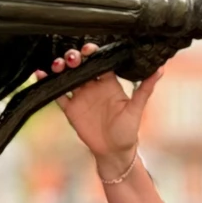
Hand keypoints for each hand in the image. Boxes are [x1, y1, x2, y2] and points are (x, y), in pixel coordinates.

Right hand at [34, 43, 162, 176]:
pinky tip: (40, 74)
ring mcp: (80, 96)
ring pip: (67, 76)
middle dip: (74, 57)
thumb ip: (145, 89)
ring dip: (61, 67)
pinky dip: (48, 83)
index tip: (88, 49)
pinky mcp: (70, 108)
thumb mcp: (136, 109)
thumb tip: (160, 68)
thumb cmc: (128, 131)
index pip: (99, 62)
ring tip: (57, 65)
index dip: (92, 53)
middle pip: (80, 65)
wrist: (114, 153)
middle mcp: (93, 86)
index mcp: (109, 83)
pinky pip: (57, 93)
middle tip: (72, 58)